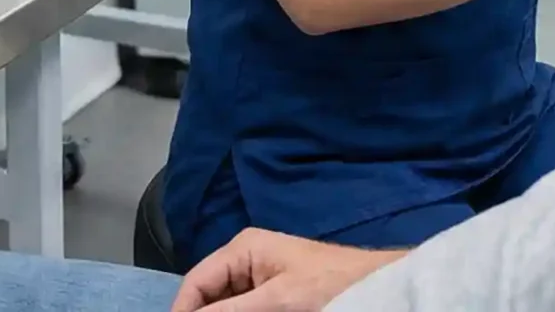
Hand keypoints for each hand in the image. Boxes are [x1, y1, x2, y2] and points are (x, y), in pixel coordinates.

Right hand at [171, 229, 401, 311]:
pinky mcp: (273, 290)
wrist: (373, 285)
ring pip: (223, 301)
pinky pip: (242, 305)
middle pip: (207, 292)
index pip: (196, 281)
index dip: (181, 309)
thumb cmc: (328, 285)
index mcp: (242, 248)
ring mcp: (259, 273)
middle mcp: (245, 257)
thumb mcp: (276, 301)